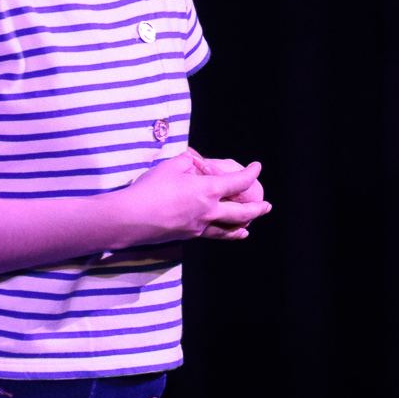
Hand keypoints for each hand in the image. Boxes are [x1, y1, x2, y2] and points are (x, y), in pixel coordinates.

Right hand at [120, 150, 271, 241]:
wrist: (130, 218)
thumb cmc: (150, 188)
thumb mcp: (170, 166)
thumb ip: (186, 162)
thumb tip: (192, 161)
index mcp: (208, 190)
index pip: (239, 181)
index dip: (251, 173)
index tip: (257, 167)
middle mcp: (209, 211)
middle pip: (242, 212)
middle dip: (258, 208)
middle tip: (267, 206)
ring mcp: (200, 226)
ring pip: (230, 228)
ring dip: (244, 224)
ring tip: (251, 224)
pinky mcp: (189, 236)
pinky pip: (214, 234)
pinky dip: (227, 234)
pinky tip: (231, 234)